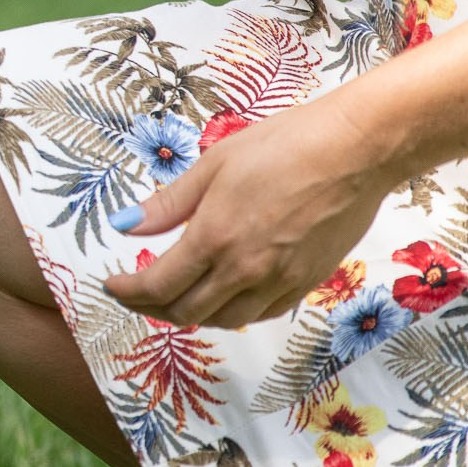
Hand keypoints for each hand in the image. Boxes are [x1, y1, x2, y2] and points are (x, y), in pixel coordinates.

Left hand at [102, 97, 394, 328]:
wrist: (356, 151)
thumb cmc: (282, 146)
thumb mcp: (213, 165)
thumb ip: (168, 204)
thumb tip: (125, 225)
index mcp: (214, 238)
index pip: (158, 284)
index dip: (128, 291)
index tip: (111, 285)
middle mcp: (245, 269)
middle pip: (187, 310)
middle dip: (152, 307)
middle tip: (135, 293)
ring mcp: (280, 280)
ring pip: (225, 320)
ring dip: (192, 314)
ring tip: (174, 297)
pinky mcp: (309, 282)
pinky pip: (262, 313)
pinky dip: (234, 313)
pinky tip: (224, 297)